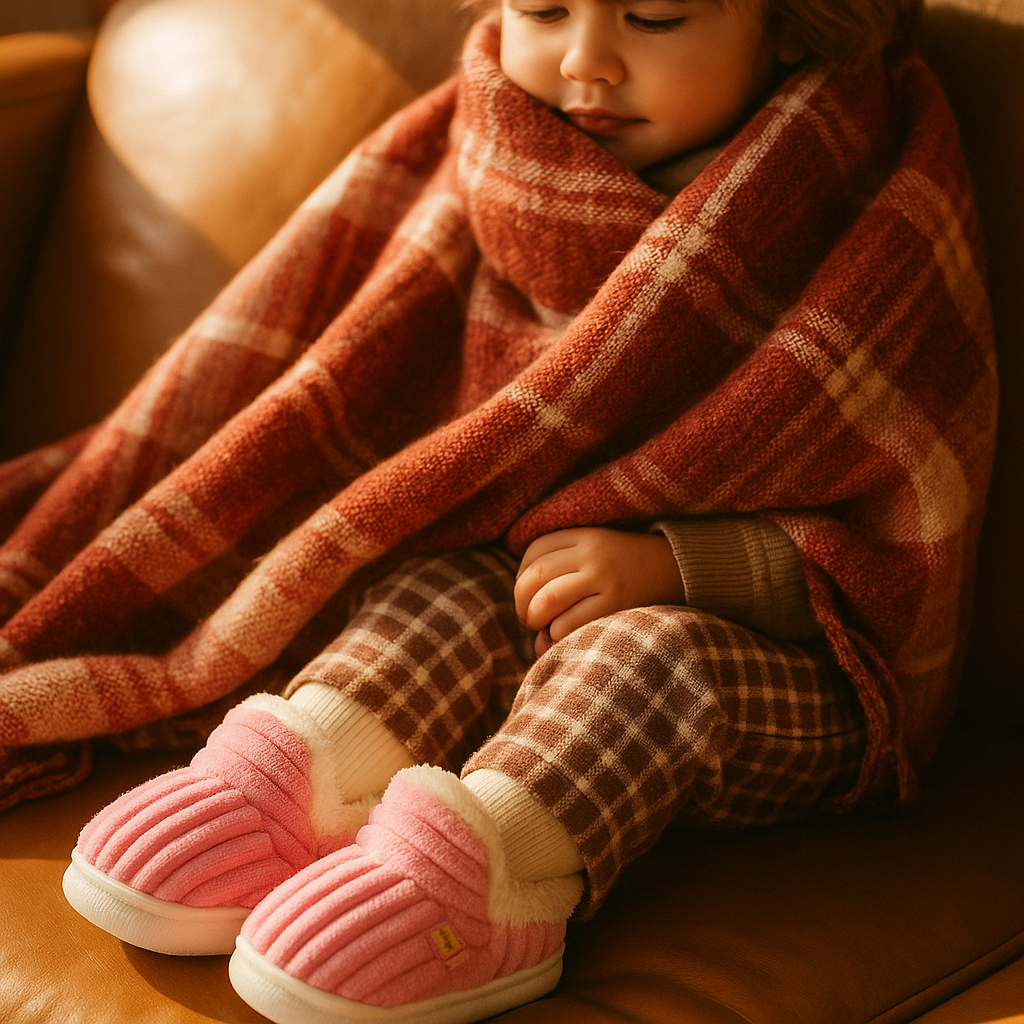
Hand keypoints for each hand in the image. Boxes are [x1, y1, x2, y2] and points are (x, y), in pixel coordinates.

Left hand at [514, 527, 685, 655]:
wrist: (679, 571)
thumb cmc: (629, 566)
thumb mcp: (599, 547)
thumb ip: (565, 558)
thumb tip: (522, 595)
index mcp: (586, 535)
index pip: (534, 551)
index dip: (521, 577)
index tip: (528, 595)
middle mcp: (593, 553)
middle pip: (534, 577)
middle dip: (521, 603)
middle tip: (529, 617)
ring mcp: (605, 579)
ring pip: (547, 601)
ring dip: (535, 621)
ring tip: (541, 630)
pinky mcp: (617, 605)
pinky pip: (568, 624)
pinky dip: (554, 636)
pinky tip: (559, 639)